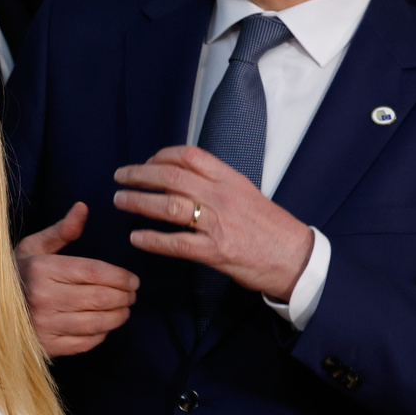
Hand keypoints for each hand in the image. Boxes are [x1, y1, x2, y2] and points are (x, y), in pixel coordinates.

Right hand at [16, 202, 139, 356]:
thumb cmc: (16, 273)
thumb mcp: (34, 247)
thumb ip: (62, 231)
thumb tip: (83, 207)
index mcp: (42, 269)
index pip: (93, 272)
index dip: (119, 277)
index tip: (133, 280)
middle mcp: (43, 298)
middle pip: (99, 298)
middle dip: (124, 297)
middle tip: (133, 295)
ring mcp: (44, 325)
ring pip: (95, 322)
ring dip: (118, 317)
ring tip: (125, 310)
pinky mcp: (45, 347)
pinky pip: (84, 343)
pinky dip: (101, 335)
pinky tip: (105, 326)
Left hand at [112, 146, 311, 301]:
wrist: (296, 258)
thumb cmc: (270, 226)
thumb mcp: (246, 192)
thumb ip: (217, 183)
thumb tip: (183, 175)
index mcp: (230, 179)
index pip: (189, 156)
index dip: (160, 156)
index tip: (145, 162)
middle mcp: (221, 196)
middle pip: (171, 177)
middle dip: (139, 175)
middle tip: (120, 177)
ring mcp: (218, 224)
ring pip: (169, 206)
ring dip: (139, 202)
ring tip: (120, 201)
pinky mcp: (215, 252)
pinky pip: (177, 243)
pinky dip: (152, 240)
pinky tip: (136, 237)